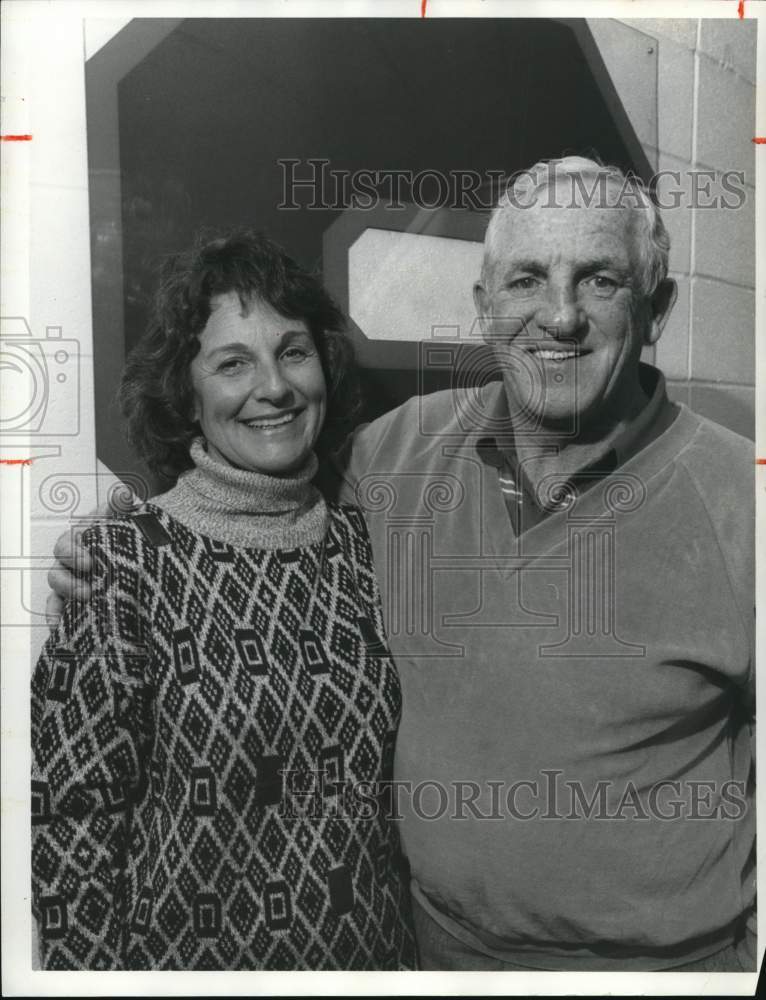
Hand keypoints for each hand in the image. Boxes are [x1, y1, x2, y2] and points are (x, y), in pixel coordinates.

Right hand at [46, 494, 132, 626]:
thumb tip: (123, 495)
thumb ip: (125, 507)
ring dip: (69, 596)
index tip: (91, 562)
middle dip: (71, 579)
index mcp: (83, 539)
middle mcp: (74, 559)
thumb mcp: (133, 519)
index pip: (68, 544)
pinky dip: (58, 618)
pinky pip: (60, 611)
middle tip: (92, 587)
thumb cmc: (135, 535)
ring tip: (88, 602)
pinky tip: (62, 627)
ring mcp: (75, 580)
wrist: (151, 553)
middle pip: (58, 570)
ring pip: (58, 589)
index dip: (74, 553)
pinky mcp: (78, 601)